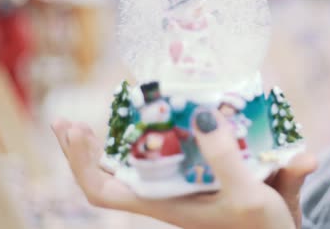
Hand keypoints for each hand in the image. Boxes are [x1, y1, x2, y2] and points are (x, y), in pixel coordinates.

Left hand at [51, 112, 315, 228]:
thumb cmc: (262, 225)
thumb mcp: (248, 194)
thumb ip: (226, 158)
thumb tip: (205, 115)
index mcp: (165, 203)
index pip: (104, 191)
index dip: (83, 163)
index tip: (76, 130)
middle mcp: (165, 194)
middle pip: (107, 177)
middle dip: (84, 150)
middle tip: (67, 119)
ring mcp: (179, 184)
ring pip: (132, 165)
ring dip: (111, 141)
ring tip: (101, 112)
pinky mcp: (197, 173)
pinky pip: (162, 153)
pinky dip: (151, 135)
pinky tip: (157, 116)